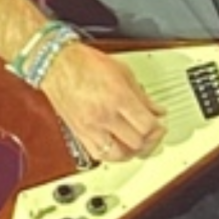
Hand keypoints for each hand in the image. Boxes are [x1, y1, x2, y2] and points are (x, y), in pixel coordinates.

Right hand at [40, 42, 165, 161]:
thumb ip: (142, 95)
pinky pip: (99, 155)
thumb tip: (156, 109)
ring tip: (138, 143)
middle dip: (149, 140)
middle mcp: (104, 115)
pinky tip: (119, 148)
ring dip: (133, 152)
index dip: (158, 129)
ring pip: (118, 155)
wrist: (57, 65)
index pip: (146, 126)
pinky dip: (113, 155)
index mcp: (118, 97)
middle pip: (136, 142)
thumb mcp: (123, 71)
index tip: (160, 125)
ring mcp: (90, 127)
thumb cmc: (85, 63)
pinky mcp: (79, 134)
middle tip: (152, 133)